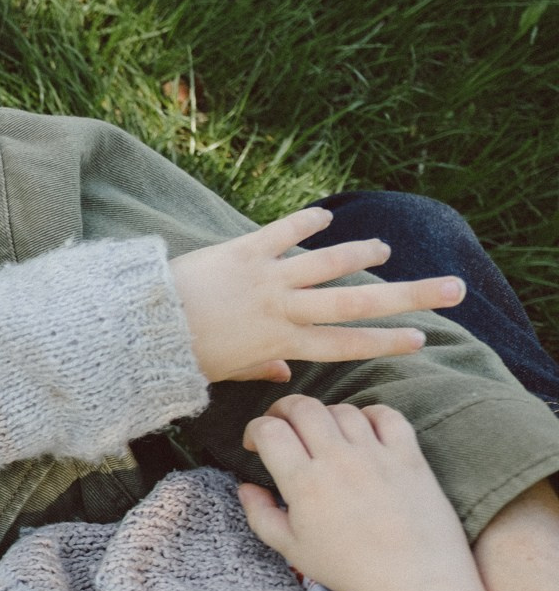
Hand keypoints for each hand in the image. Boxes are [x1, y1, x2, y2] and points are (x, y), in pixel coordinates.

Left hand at [169, 206, 464, 382]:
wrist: (140, 327)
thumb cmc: (178, 354)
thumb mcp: (223, 372)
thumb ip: (260, 368)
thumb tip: (288, 374)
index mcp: (280, 343)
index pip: (345, 345)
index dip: (385, 342)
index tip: (421, 339)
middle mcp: (282, 310)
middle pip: (357, 306)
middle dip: (408, 298)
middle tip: (450, 290)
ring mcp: (265, 279)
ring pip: (328, 263)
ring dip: (360, 255)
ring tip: (386, 251)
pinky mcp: (243, 251)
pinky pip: (281, 233)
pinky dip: (304, 223)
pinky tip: (326, 216)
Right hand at [236, 396, 490, 590]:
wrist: (413, 580)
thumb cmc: (349, 569)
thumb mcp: (291, 550)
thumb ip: (260, 515)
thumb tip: (246, 487)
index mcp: (304, 483)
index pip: (269, 430)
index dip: (254, 430)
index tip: (256, 445)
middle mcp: (338, 460)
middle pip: (302, 407)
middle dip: (282, 409)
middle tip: (281, 425)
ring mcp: (376, 455)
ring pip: (341, 409)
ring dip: (323, 415)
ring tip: (322, 433)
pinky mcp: (408, 456)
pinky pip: (387, 416)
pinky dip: (370, 414)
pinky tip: (363, 429)